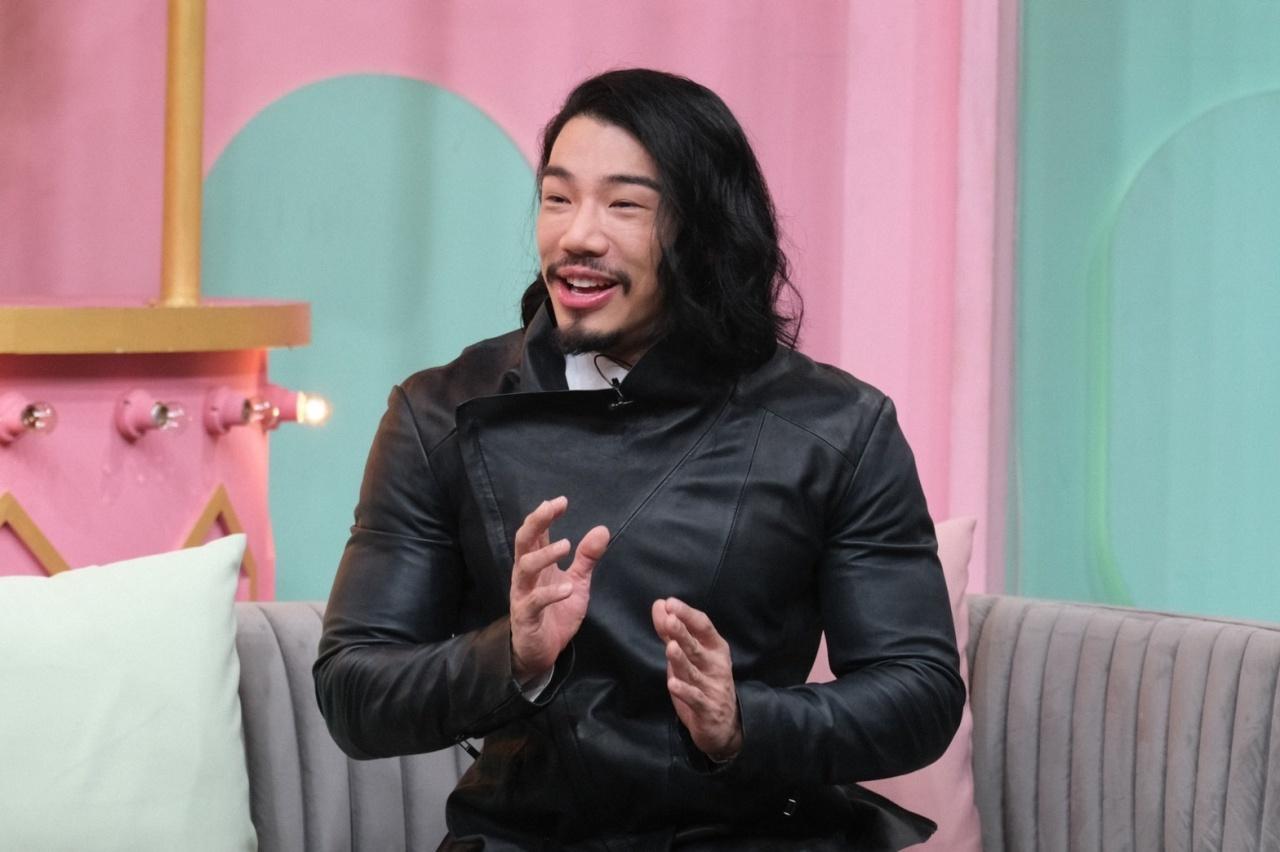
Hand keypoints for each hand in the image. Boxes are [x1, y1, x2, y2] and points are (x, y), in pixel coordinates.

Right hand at [509, 496, 608, 682]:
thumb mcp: (577, 582)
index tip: (562, 501)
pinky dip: (551, 593)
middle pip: (523, 542)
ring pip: (525, 567)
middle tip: (551, 507)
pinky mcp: (526, 616)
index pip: (536, 532)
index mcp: (537, 564)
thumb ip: (587, 558)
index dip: (545, 515)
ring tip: (566, 545)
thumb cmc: (555, 613)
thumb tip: (602, 529)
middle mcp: (526, 575)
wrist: (541, 652)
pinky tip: (568, 588)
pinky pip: (534, 602)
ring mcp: (523, 595)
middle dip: (536, 522)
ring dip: (545, 554)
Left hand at [651, 597, 742, 761]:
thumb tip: (660, 606)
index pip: (703, 627)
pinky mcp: (707, 709)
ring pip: (694, 672)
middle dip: (683, 633)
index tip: (670, 603)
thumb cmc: (704, 682)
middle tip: (670, 619)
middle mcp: (716, 665)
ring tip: (670, 648)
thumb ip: (673, 633)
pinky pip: (695, 699)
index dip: (687, 615)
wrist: (724, 725)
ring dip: (682, 660)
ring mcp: (713, 688)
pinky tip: (673, 684)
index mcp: (715, 648)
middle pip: (697, 647)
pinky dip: (685, 691)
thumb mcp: (690, 656)